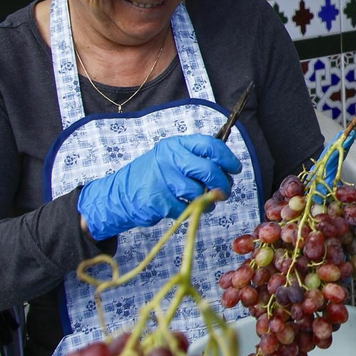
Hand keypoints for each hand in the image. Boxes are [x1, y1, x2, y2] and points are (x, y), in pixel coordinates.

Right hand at [78, 134, 240, 240]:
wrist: (120, 194)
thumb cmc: (155, 176)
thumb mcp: (173, 158)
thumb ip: (197, 159)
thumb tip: (227, 168)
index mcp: (177, 144)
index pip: (210, 146)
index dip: (228, 158)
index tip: (235, 169)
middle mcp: (170, 158)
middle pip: (209, 170)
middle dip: (222, 184)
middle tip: (225, 192)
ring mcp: (163, 178)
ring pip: (199, 192)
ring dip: (207, 202)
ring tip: (204, 202)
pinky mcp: (158, 199)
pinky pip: (185, 208)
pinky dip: (188, 211)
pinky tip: (182, 207)